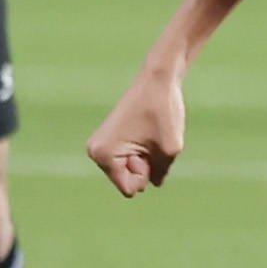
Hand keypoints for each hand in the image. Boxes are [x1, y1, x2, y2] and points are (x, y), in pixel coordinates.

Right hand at [87, 68, 186, 195]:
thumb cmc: (164, 111)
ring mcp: (101, 145)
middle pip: (129, 181)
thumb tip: (154, 181)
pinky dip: (145, 151)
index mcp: (102, 155)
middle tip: (149, 138)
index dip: (147, 173)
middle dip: (146, 166)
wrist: (158, 78)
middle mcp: (95, 152)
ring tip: (148, 133)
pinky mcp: (110, 139)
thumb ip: (161, 173)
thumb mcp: (170, 150)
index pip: (130, 189)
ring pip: (132, 170)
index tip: (147, 148)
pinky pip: (132, 160)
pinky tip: (146, 130)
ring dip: (147, 158)